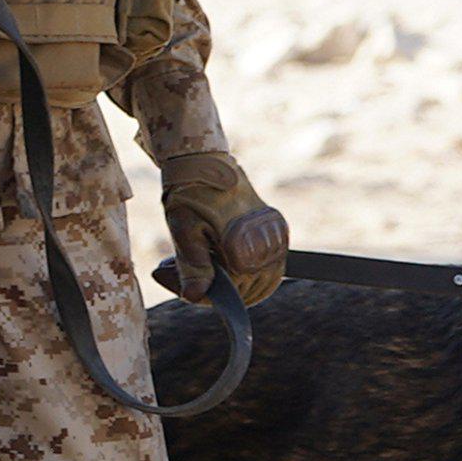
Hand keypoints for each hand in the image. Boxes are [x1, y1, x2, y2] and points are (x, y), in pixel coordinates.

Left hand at [158, 152, 287, 305]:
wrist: (205, 163)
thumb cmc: (191, 195)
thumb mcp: (184, 231)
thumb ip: (193, 267)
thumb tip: (194, 297)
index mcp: (243, 245)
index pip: (232, 290)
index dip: (209, 294)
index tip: (183, 286)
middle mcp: (266, 242)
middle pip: (249, 288)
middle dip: (220, 290)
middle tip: (185, 277)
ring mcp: (276, 236)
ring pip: (264, 281)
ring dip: (239, 286)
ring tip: (208, 270)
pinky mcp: (278, 229)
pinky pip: (272, 266)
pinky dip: (253, 275)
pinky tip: (229, 268)